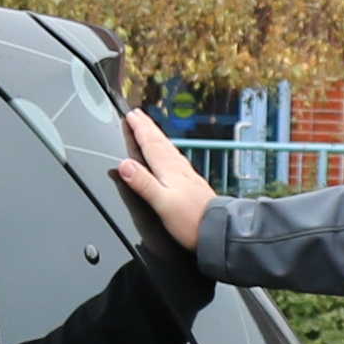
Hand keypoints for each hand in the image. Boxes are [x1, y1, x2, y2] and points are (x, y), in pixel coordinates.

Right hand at [111, 109, 210, 249]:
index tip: (131, 115)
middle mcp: (178, 169)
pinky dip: (169, 150)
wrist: (218, 229)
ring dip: (158, 136)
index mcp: (168, 170)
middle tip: (138, 114)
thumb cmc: (191, 220)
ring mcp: (186, 175)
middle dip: (148, 127)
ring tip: (151, 129)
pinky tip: (171, 155)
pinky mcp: (192, 183)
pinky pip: (176, 159)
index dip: (140, 129)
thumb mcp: (161, 203)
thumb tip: (124, 165)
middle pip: (160, 142)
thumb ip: (143, 183)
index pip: (151, 144)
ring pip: (168, 149)